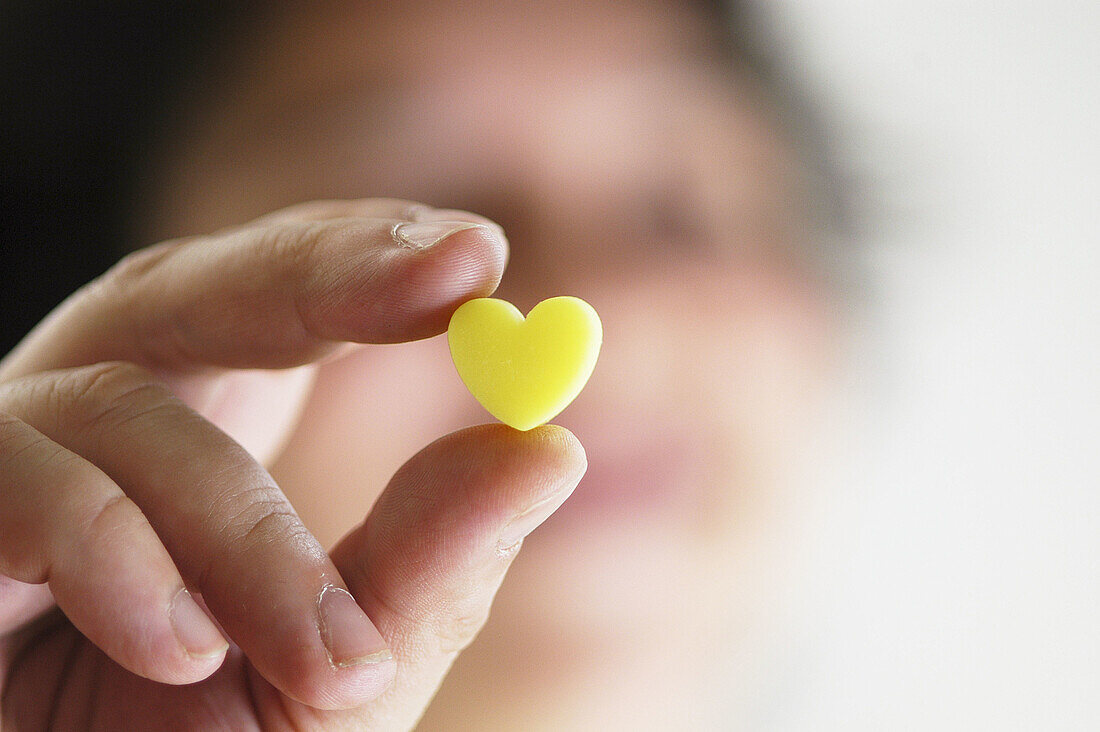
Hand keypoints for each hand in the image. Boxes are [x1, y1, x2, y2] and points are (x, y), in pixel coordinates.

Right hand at [0, 199, 585, 729]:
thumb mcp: (331, 674)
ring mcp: (5, 459)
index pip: (282, 298)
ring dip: (245, 530)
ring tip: (321, 657)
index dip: (369, 258)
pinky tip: (177, 643)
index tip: (481, 258)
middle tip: (456, 266)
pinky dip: (113, 554)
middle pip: (194, 284)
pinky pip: (18, 479)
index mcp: (200, 427)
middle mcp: (97, 420)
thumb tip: (550, 448)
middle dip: (324, 269)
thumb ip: (426, 570)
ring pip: (127, 402)